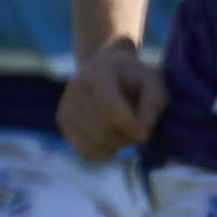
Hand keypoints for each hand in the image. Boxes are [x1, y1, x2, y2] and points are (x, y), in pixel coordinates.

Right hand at [58, 33, 165, 158]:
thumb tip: (143, 133)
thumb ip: (154, 103)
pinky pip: (86, 151)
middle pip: (103, 131)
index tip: (146, 133)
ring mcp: (65, 106)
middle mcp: (76, 89)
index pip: (110, 108)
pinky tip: (110, 137)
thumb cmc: (132, 76)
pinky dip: (103, 151)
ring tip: (123, 130)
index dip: (130, 126)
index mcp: (98, 74)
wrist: (103, 65)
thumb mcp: (153, 81)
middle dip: (126, 137)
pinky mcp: (62, 123)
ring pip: (95, 144)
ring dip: (116, 145)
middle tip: (136, 129)